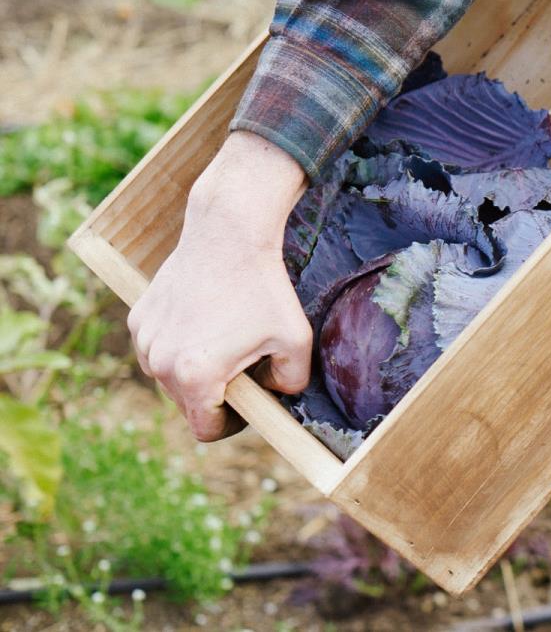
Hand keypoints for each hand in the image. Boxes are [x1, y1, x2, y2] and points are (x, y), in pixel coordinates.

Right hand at [128, 131, 312, 440]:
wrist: (228, 235)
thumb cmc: (265, 288)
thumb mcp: (296, 341)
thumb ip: (292, 382)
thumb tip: (275, 396)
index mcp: (195, 376)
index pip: (205, 429)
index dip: (230, 424)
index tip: (246, 407)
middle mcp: (160, 363)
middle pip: (187, 405)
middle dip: (214, 395)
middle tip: (243, 366)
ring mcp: (145, 339)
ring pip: (169, 378)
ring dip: (193, 371)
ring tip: (224, 340)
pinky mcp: (138, 319)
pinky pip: (158, 349)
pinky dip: (178, 345)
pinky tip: (204, 321)